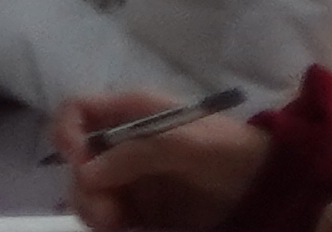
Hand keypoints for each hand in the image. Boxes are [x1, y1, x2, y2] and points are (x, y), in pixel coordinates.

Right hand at [59, 89, 272, 229]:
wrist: (266, 186)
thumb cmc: (226, 150)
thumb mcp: (183, 143)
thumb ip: (135, 153)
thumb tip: (87, 173)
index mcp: (130, 114)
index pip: (77, 111)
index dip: (66, 131)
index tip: (76, 161)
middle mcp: (122, 144)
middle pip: (77, 160)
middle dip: (82, 186)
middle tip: (106, 213)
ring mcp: (131, 178)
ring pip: (88, 192)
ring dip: (91, 210)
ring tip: (115, 225)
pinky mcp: (142, 210)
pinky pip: (108, 217)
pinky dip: (105, 225)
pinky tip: (121, 229)